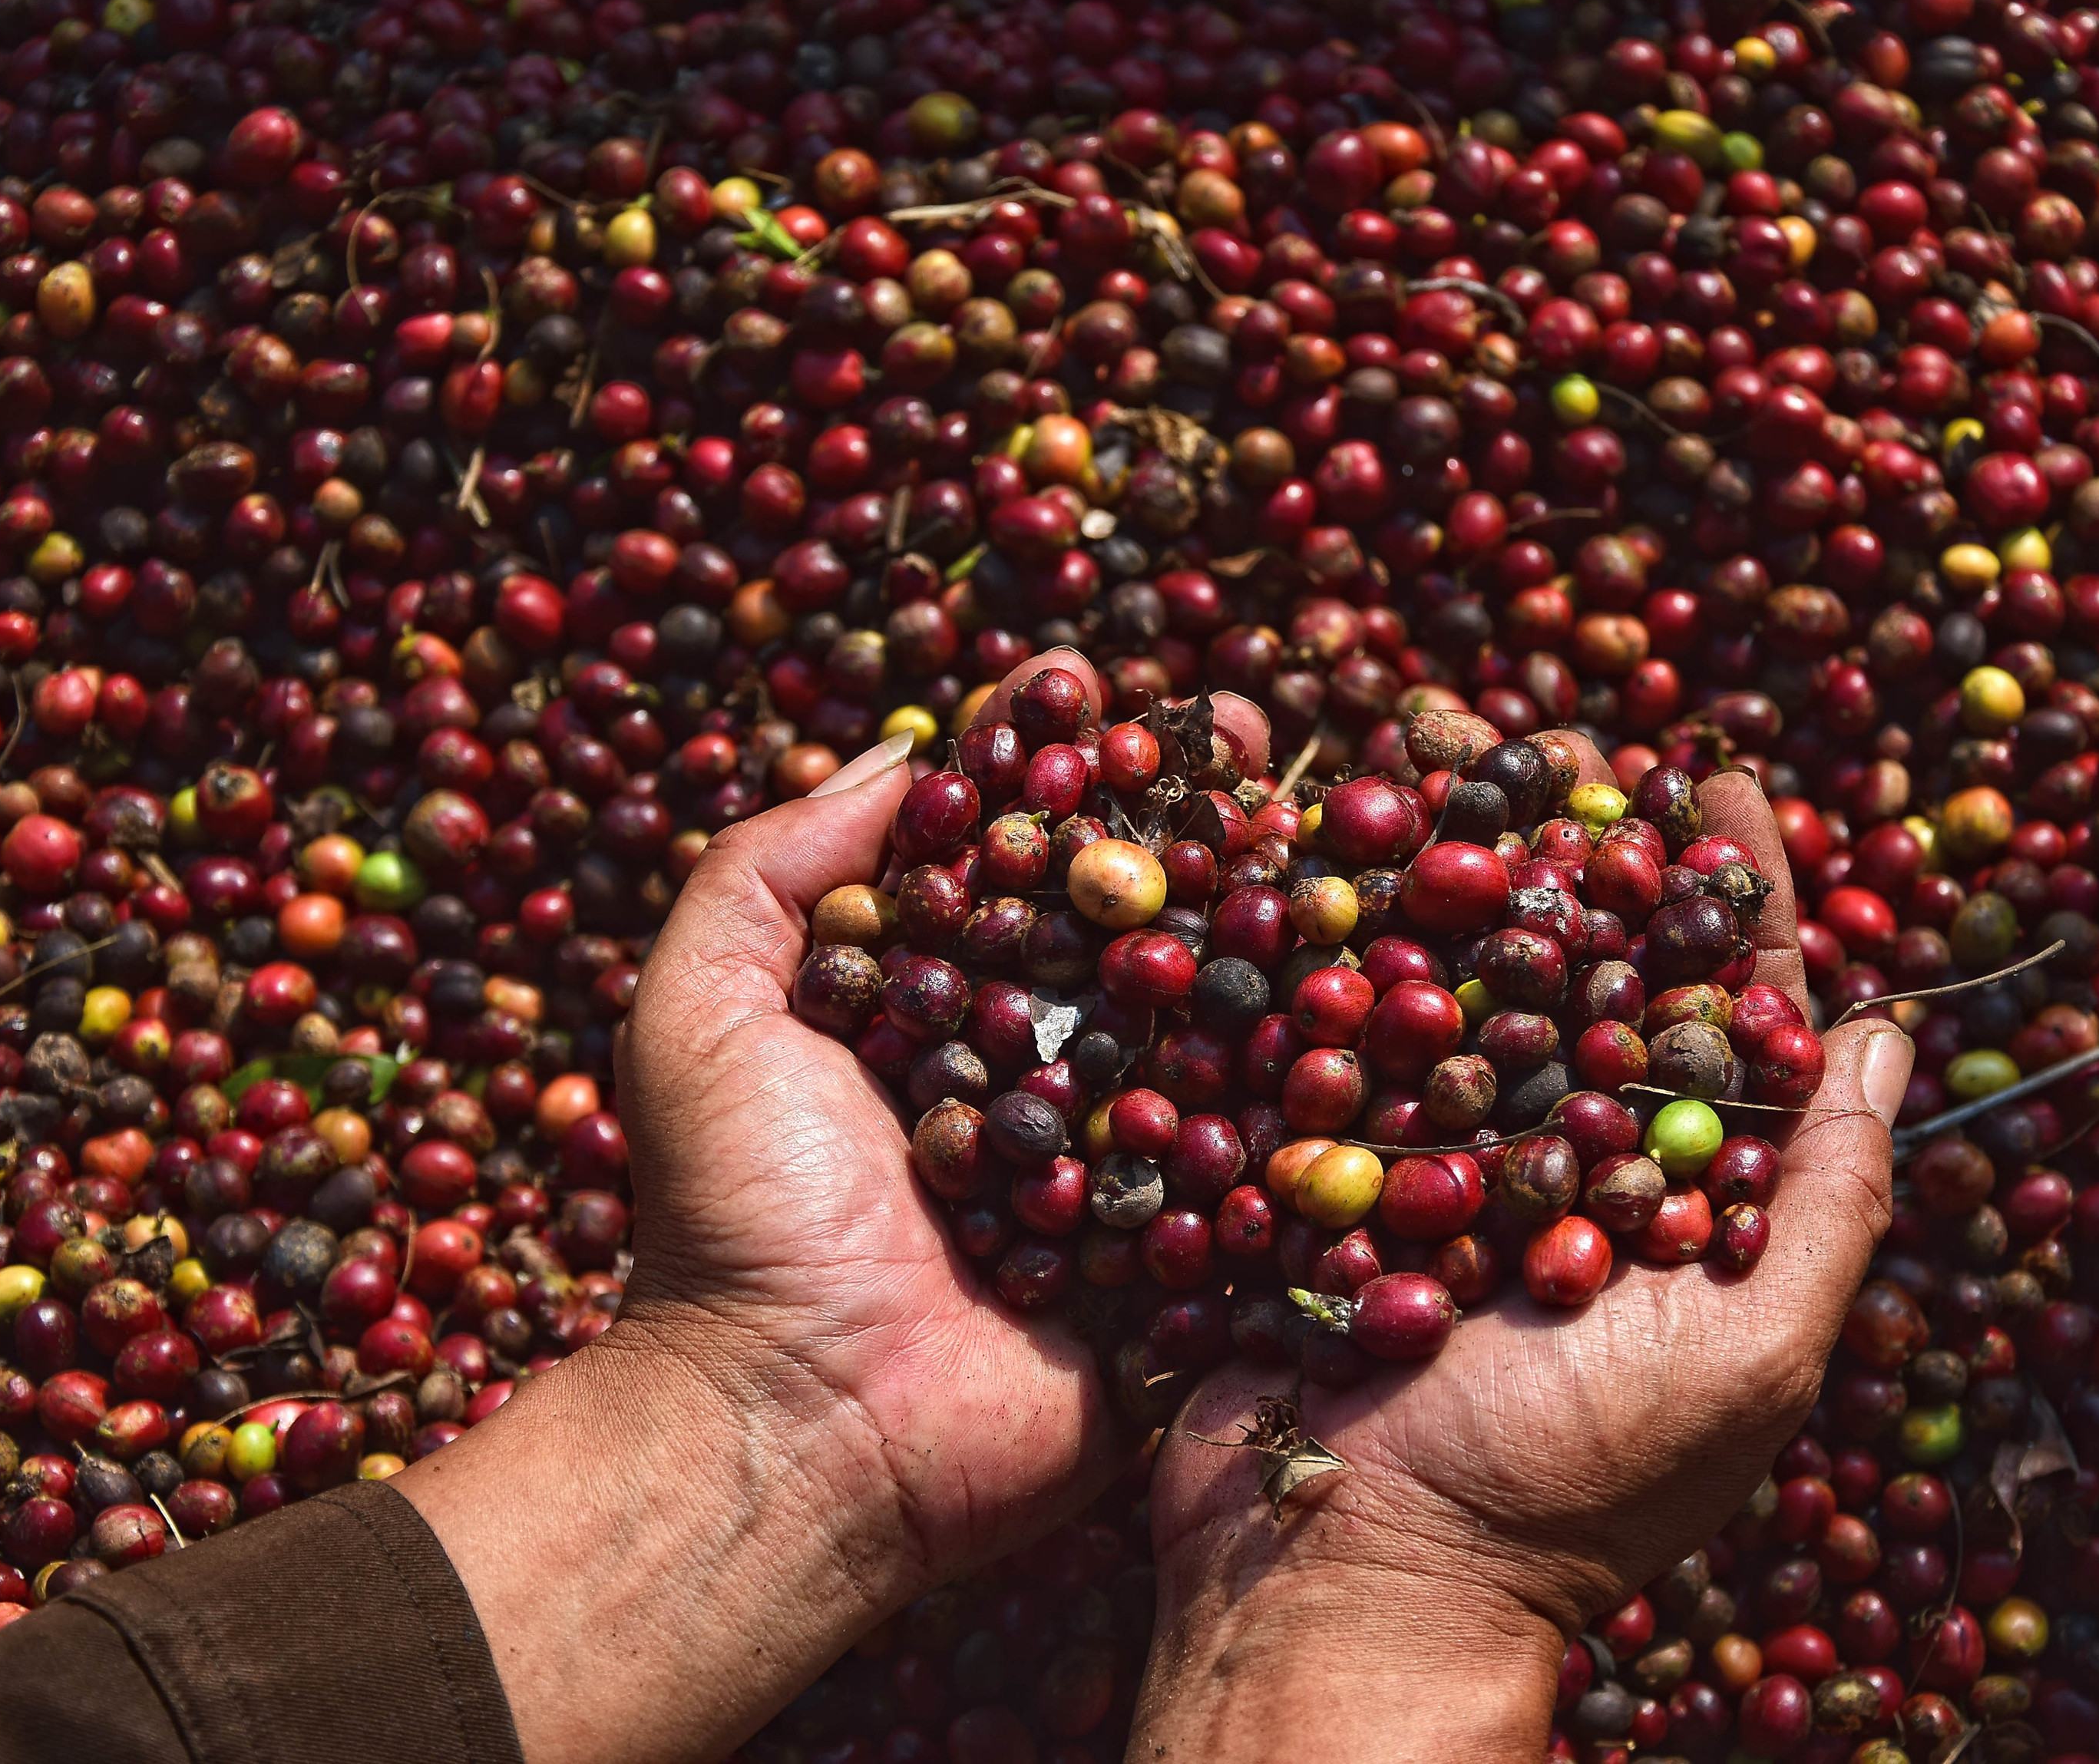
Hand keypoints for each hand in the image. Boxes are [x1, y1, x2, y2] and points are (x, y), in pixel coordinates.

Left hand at [401, 654, 1267, 1763]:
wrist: (798, 1428)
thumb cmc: (736, 1221)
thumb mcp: (703, 1017)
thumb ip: (767, 874)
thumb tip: (901, 756)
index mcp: (937, 1012)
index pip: (1009, 858)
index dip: (1050, 763)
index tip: (1087, 671)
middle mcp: (1040, 1072)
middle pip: (1135, 918)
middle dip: (1196, 818)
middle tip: (1257, 726)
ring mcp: (1122, 1163)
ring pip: (1219, 1023)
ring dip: (1284, 923)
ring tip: (1345, 823)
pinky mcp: (1186, 1260)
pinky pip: (1266, 1166)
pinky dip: (1326, 1088)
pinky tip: (1396, 982)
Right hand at [1129, 769, 1915, 1760]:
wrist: (1349, 1580)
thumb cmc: (1566, 1487)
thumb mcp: (1749, 1355)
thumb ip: (1827, 1198)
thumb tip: (1898, 1033)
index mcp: (1676, 1192)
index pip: (1722, 1007)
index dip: (1731, 888)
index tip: (1720, 775)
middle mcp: (1557, 1161)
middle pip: (1579, 965)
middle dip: (1570, 840)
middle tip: (1551, 724)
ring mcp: (1430, 1163)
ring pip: (1449, 976)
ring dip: (1443, 860)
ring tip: (1428, 744)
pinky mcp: (1312, 1174)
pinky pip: (1327, 1039)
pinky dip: (1325, 942)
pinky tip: (1314, 847)